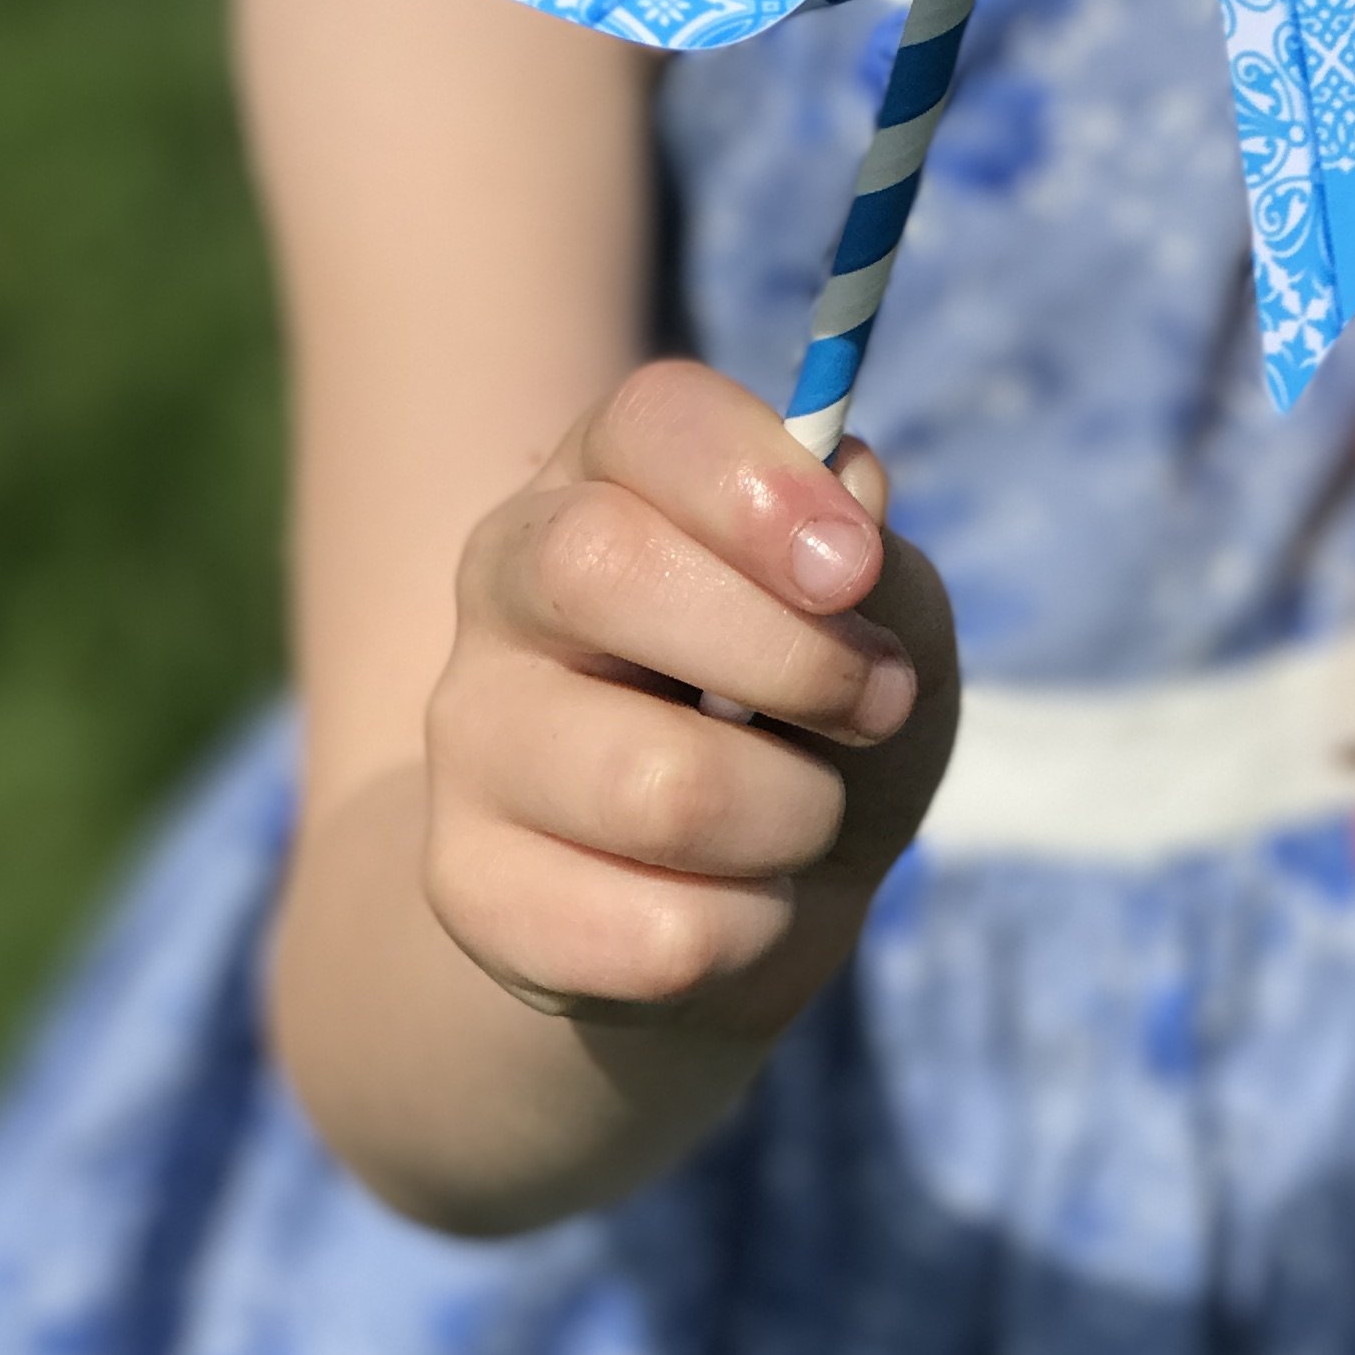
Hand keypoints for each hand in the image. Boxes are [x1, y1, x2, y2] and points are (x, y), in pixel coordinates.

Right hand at [423, 359, 956, 1034]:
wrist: (732, 903)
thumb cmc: (815, 720)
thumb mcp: (888, 627)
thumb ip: (879, 566)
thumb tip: (849, 512)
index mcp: (610, 472)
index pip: (651, 421)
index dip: (758, 485)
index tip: (856, 567)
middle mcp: (508, 577)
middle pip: (600, 567)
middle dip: (789, 655)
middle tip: (875, 705)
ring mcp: (471, 732)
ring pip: (654, 783)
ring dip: (792, 815)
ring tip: (800, 815)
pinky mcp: (467, 883)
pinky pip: (653, 933)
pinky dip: (749, 930)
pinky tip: (733, 904)